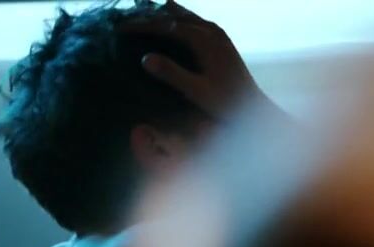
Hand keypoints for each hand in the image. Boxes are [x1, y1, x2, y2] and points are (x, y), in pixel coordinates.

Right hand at [125, 1, 272, 118]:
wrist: (254, 108)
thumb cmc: (226, 103)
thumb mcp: (196, 91)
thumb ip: (172, 74)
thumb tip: (145, 58)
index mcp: (203, 40)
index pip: (165, 25)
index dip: (141, 25)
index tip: (119, 28)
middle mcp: (211, 31)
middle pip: (174, 15)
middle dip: (148, 16)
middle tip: (124, 18)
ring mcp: (218, 34)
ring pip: (185, 15)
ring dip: (163, 13)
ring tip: (142, 11)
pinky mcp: (222, 41)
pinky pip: (196, 21)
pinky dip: (179, 18)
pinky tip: (173, 20)